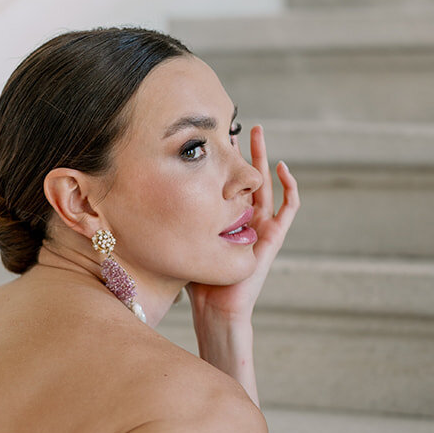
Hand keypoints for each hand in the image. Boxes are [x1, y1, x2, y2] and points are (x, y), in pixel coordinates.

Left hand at [186, 124, 299, 328]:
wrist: (215, 308)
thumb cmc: (196, 280)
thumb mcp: (182, 239)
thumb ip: (172, 220)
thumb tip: (144, 196)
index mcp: (226, 219)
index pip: (225, 182)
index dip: (221, 160)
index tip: (210, 138)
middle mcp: (245, 220)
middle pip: (246, 177)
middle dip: (243, 151)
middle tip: (236, 124)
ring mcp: (261, 227)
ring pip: (266, 184)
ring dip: (262, 157)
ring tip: (257, 132)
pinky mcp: (273, 238)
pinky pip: (288, 209)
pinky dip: (289, 187)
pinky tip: (281, 167)